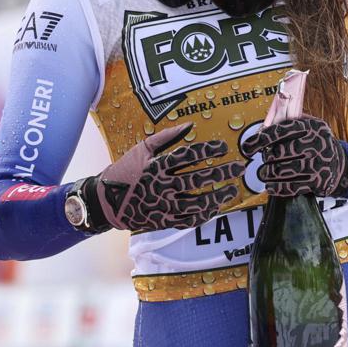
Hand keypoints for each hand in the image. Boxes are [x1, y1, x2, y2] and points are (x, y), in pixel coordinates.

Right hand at [86, 122, 244, 232]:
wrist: (107, 201)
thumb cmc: (125, 170)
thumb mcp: (142, 149)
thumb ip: (166, 137)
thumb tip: (190, 125)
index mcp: (157, 166)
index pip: (189, 156)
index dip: (209, 150)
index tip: (224, 146)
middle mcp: (162, 186)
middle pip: (198, 179)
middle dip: (222, 172)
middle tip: (239, 168)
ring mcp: (164, 205)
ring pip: (198, 202)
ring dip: (218, 196)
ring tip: (233, 190)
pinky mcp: (164, 221)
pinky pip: (189, 219)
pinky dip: (204, 214)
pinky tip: (216, 207)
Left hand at [239, 116, 347, 196]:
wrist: (341, 163)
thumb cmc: (316, 143)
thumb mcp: (308, 127)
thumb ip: (287, 126)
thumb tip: (260, 130)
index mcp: (311, 126)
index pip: (280, 131)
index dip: (260, 139)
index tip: (247, 147)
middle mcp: (315, 144)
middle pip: (281, 152)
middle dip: (266, 157)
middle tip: (264, 160)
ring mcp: (317, 164)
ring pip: (283, 170)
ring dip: (268, 173)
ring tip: (263, 173)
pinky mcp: (317, 182)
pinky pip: (291, 187)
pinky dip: (277, 188)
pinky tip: (270, 186)